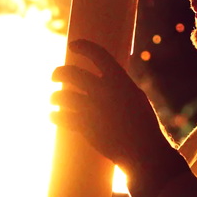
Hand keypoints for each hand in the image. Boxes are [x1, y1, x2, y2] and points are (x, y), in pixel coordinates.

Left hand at [50, 39, 186, 184]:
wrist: (143, 152)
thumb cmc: (142, 125)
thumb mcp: (136, 98)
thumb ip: (120, 86)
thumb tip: (106, 75)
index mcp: (120, 81)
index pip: (98, 54)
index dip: (83, 46)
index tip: (73, 45)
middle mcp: (105, 91)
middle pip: (71, 73)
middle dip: (58, 73)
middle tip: (54, 77)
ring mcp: (93, 109)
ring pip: (61, 95)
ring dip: (55, 97)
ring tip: (54, 100)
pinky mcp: (85, 127)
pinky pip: (60, 116)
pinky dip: (54, 115)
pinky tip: (53, 115)